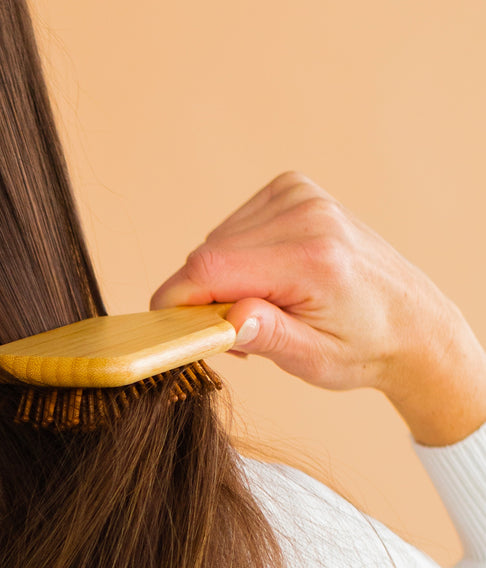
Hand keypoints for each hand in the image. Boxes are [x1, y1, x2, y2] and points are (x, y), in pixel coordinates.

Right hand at [151, 171, 485, 444]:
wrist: (411, 323)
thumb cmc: (364, 346)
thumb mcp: (314, 359)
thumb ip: (267, 336)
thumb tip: (220, 320)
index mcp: (313, 259)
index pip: (210, 268)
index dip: (176, 300)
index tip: (170, 328)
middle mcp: (307, 216)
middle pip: (208, 254)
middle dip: (203, 297)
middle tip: (237, 330)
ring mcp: (301, 197)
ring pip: (216, 240)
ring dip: (220, 278)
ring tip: (259, 306)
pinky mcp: (294, 191)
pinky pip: (233, 227)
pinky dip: (235, 257)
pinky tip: (265, 278)